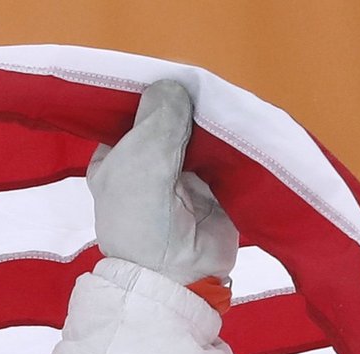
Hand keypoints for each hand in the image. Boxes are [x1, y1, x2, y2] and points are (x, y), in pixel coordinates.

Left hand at [87, 80, 237, 284]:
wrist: (177, 274)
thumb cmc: (143, 218)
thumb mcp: (139, 160)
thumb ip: (158, 118)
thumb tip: (175, 84)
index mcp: (117, 156)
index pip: (136, 111)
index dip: (155, 92)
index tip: (176, 74)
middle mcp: (148, 162)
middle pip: (173, 118)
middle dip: (190, 103)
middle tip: (209, 88)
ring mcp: (184, 173)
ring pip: (203, 131)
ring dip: (216, 119)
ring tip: (229, 102)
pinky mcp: (217, 184)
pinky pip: (228, 151)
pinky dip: (235, 139)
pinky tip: (243, 122)